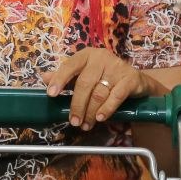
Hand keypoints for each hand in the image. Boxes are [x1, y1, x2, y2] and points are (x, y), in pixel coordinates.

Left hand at [45, 48, 159, 130]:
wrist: (136, 79)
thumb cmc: (105, 76)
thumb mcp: (85, 73)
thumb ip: (66, 76)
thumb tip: (44, 77)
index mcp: (87, 55)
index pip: (70, 65)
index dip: (59, 79)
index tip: (51, 94)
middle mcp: (102, 57)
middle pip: (84, 83)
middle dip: (77, 105)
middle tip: (74, 121)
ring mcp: (117, 67)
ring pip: (99, 92)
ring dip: (91, 112)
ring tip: (86, 124)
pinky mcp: (130, 78)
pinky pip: (116, 96)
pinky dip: (107, 109)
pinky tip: (100, 118)